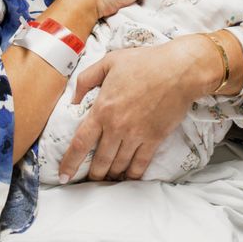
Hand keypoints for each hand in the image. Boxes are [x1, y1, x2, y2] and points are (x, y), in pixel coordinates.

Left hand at [57, 37, 208, 182]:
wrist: (179, 70)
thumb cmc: (145, 62)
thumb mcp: (109, 62)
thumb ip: (86, 79)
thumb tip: (73, 99)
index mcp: (102, 109)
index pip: (80, 143)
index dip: (70, 162)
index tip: (63, 175)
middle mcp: (117, 127)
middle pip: (100, 161)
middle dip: (93, 174)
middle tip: (89, 179)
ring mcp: (136, 136)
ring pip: (119, 165)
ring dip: (111, 175)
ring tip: (107, 179)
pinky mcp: (154, 139)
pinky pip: (140, 164)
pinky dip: (133, 175)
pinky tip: (128, 177)